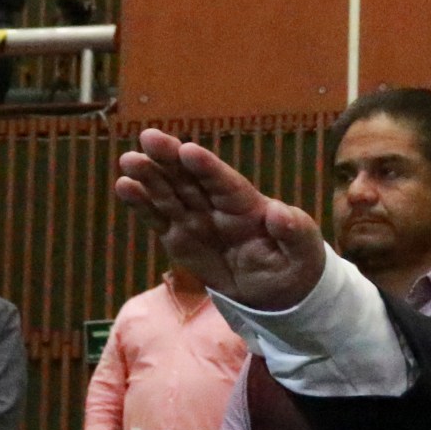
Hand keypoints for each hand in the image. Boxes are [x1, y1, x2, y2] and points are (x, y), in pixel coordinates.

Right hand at [113, 128, 325, 310]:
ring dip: (148, 177)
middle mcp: (217, 205)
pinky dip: (141, 205)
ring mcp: (196, 220)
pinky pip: (158, 220)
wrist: (277, 292)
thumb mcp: (305, 249)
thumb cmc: (295, 262)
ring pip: (169, 194)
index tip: (188, 151)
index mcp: (247, 203)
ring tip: (129, 161)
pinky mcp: (179, 239)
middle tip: (149, 137)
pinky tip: (124, 187)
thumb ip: (295, 230)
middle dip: (170, 159)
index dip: (207, 167)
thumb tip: (280, 213)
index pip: (225, 182)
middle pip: (191, 179)